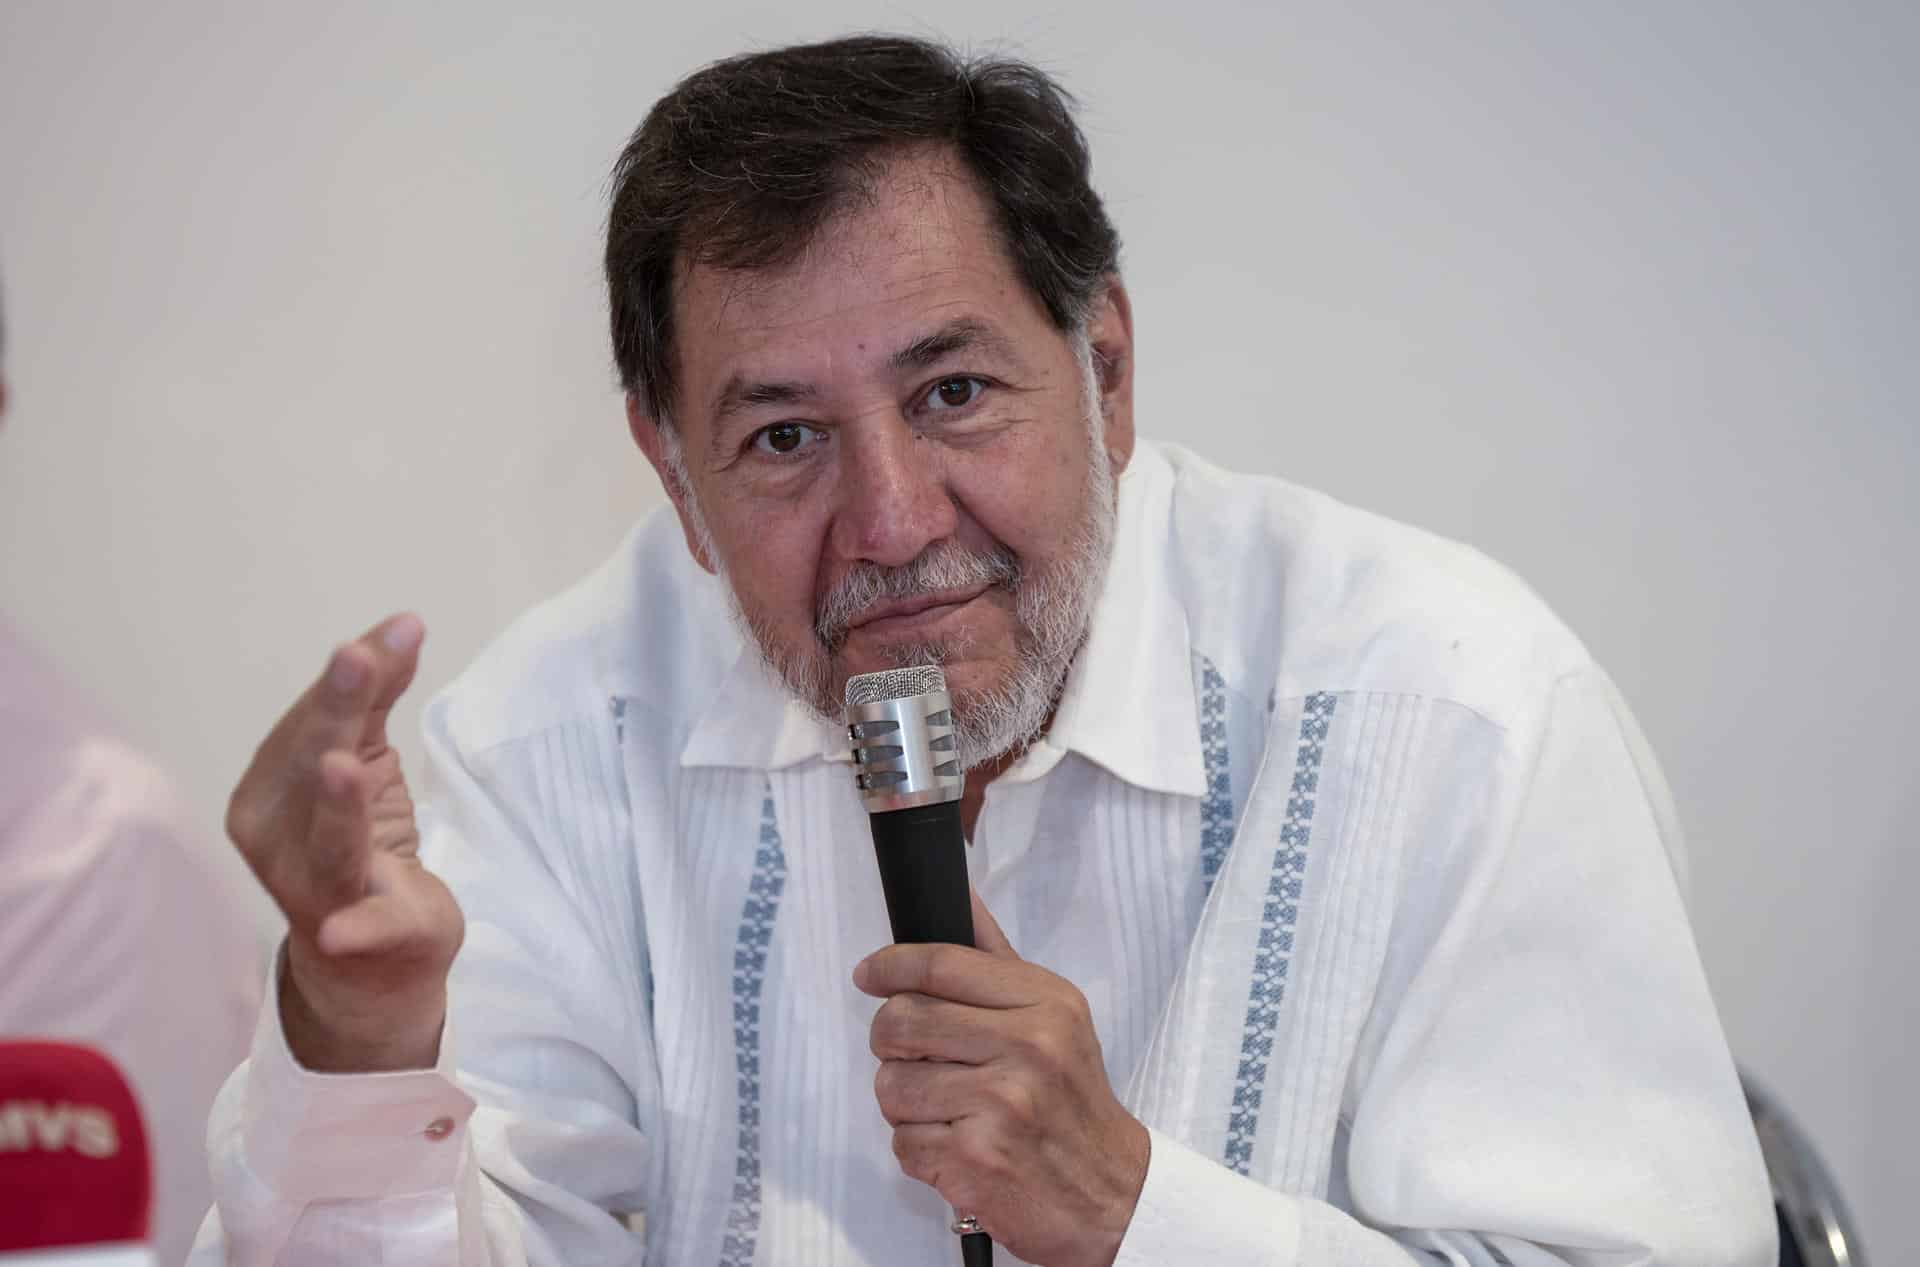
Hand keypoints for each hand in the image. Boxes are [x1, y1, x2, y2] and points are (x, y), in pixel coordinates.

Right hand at [225, 613, 461, 1071]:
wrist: (367, 958)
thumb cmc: (357, 839)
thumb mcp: (370, 759)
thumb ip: (378, 699)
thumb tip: (402, 626)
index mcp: (270, 787)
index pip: (312, 721)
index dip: (352, 676)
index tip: (400, 630)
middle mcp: (275, 835)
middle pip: (311, 765)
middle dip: (334, 712)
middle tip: (359, 659)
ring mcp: (312, 888)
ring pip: (328, 840)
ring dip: (335, 806)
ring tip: (345, 768)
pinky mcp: (359, 937)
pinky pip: (360, 930)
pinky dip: (356, 928)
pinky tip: (345, 929)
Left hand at [855, 892, 1149, 1266]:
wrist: (1110, 1193)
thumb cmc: (1071, 1101)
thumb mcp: (1055, 1017)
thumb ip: (997, 960)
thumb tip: (959, 894)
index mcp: (1046, 1003)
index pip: (942, 965)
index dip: (890, 966)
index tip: (869, 974)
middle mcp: (1028, 1048)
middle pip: (901, 1021)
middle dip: (892, 1043)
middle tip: (913, 1056)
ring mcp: (1001, 1105)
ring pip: (891, 1085)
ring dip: (904, 1102)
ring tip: (945, 1108)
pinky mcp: (975, 1160)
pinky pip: (901, 1142)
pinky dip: (918, 1148)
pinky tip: (955, 1145)